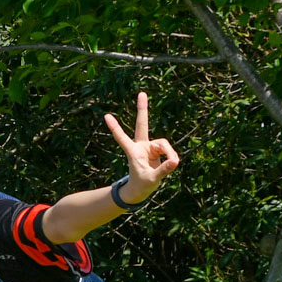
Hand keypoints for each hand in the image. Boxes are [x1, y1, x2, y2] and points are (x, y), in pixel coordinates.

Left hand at [105, 91, 179, 205]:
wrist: (142, 189)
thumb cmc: (142, 185)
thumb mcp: (152, 180)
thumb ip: (163, 170)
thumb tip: (175, 161)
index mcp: (133, 152)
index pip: (122, 138)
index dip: (115, 128)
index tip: (106, 116)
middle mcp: (141, 146)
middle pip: (142, 124)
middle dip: (142, 109)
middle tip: (142, 93)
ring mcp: (150, 147)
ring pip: (164, 144)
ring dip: (170, 154)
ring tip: (172, 165)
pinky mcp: (158, 150)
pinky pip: (169, 150)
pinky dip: (172, 157)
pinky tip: (172, 164)